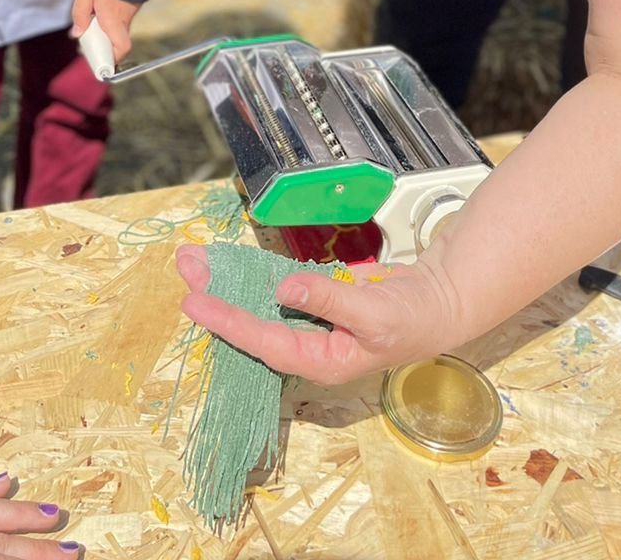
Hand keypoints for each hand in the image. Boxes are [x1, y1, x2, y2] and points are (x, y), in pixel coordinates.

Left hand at [70, 0, 138, 64]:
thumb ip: (80, 12)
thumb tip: (78, 33)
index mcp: (113, 16)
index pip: (121, 48)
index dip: (112, 58)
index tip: (100, 58)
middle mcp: (126, 14)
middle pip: (117, 38)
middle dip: (103, 40)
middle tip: (88, 31)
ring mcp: (133, 6)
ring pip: (119, 24)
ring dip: (107, 24)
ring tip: (94, 8)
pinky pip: (123, 13)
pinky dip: (113, 13)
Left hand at [176, 239, 466, 386]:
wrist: (436, 301)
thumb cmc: (413, 318)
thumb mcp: (374, 313)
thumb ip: (329, 299)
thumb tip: (285, 288)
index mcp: (320, 360)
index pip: (264, 341)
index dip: (228, 322)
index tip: (194, 302)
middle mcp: (307, 344)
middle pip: (252, 321)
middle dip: (217, 294)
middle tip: (185, 266)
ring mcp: (309, 321)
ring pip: (259, 301)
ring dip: (229, 280)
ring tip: (194, 259)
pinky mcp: (314, 299)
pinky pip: (276, 287)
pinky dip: (253, 274)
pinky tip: (230, 263)